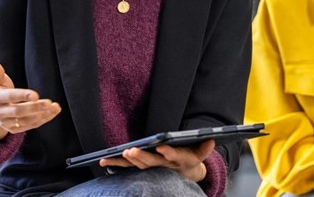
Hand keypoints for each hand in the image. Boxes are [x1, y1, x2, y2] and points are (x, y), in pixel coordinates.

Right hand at [0, 61, 60, 140]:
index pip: (8, 97)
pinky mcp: (14, 129)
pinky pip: (30, 126)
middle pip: (18, 111)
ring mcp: (6, 123)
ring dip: (42, 114)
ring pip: (26, 121)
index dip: (22, 96)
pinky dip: (43, 119)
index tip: (36, 95)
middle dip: (34, 107)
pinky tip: (52, 112)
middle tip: (49, 102)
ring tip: (55, 107)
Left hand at [99, 139, 215, 181]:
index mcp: (178, 159)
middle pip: (151, 162)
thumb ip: (204, 148)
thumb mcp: (200, 153)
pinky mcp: (142, 166)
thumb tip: (211, 139)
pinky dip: (115, 164)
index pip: (173, 156)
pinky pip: (128, 166)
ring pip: (138, 165)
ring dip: (127, 160)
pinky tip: (102, 161)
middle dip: (142, 156)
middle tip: (132, 150)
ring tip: (117, 154)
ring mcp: (152, 167)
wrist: (185, 173)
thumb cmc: (190, 157)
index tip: (162, 148)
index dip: (168, 152)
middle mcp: (163, 165)